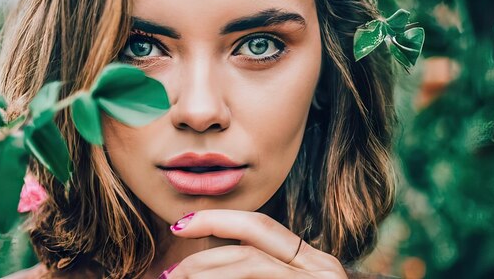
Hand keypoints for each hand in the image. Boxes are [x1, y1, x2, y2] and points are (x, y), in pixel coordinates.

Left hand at [161, 209, 347, 278]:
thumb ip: (255, 272)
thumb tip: (195, 270)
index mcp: (314, 264)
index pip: (259, 227)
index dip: (217, 220)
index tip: (181, 225)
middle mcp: (322, 269)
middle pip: (251, 244)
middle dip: (204, 255)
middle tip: (172, 274)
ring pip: (251, 262)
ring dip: (208, 272)